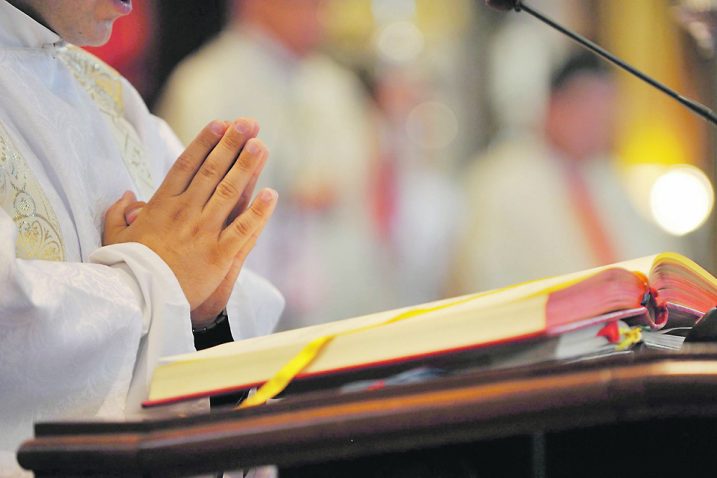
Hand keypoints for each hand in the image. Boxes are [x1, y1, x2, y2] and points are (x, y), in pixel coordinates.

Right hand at [103, 118, 276, 326]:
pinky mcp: (218, 255)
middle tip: (248, 123)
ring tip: (260, 145)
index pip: (186, 166)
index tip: (220, 124)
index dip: (205, 142)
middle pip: (212, 172)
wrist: (138, 300)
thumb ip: (119, 213)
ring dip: (246, 167)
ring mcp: (203, 232)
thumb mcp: (115, 237)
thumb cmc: (127, 269)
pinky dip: (258, 212)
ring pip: (229, 193)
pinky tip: (272, 194)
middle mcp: (185, 213)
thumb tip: (127, 195)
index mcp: (162, 206)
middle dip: (231, 145)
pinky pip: (243, 229)